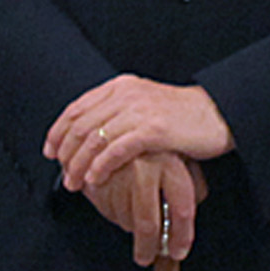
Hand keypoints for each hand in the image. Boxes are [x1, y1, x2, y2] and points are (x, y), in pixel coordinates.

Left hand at [47, 75, 232, 195]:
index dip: (58, 131)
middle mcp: (127, 94)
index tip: (50, 151)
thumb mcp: (145, 106)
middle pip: (82, 125)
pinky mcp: (154, 130)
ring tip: (74, 184)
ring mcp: (140, 110)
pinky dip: (101, 166)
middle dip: (66, 153)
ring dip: (80, 165)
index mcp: (121, 86)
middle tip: (63, 175)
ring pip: (95, 139)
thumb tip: (88, 135)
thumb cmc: (183, 117)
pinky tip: (95, 179)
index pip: (77, 107)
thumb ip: (118, 113)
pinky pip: (117, 150)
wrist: (219, 115)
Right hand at [82, 147, 203, 263]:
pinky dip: (113, 213)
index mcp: (171, 162)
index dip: (181, 237)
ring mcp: (119, 172)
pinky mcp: (97, 175)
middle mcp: (145, 167)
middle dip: (147, 247)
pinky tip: (118, 198)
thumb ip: (190, 187)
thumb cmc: (153, 144)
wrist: (115, 122)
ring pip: (125, 218)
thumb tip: (185, 225)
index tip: (177, 252)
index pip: (182, 209)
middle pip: (148, 222)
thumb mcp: (181, 158)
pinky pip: (107, 210)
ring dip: (129, 226)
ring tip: (133, 211)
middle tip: (146, 257)